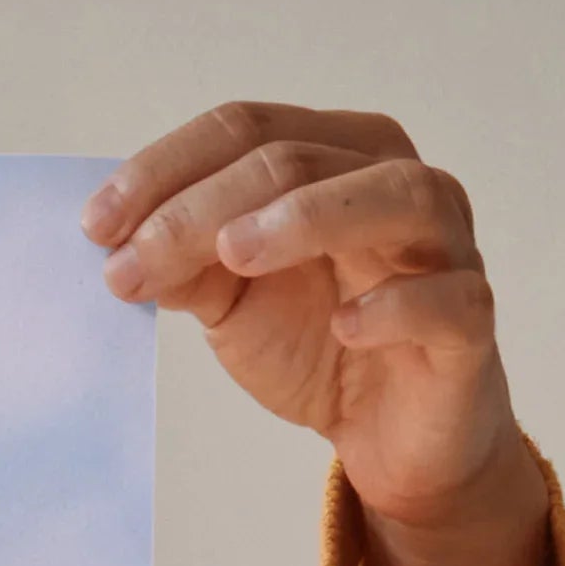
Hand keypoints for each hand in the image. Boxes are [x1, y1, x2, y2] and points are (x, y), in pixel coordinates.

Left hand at [89, 102, 564, 565]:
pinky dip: (395, 305)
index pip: (247, 129)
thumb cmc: (319, 343)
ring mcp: (445, 247)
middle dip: (202, 208)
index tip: (95, 226)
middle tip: (130, 261)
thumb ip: (186, 263)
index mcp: (336, 157)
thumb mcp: (232, 301)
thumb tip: (117, 242)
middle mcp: (397, 182)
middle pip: (298, 159)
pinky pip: (446, 298)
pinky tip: (345, 325)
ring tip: (233, 254)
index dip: (165, 169)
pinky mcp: (469, 322)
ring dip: (307, 218)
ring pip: (392, 197)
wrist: (389, 436)